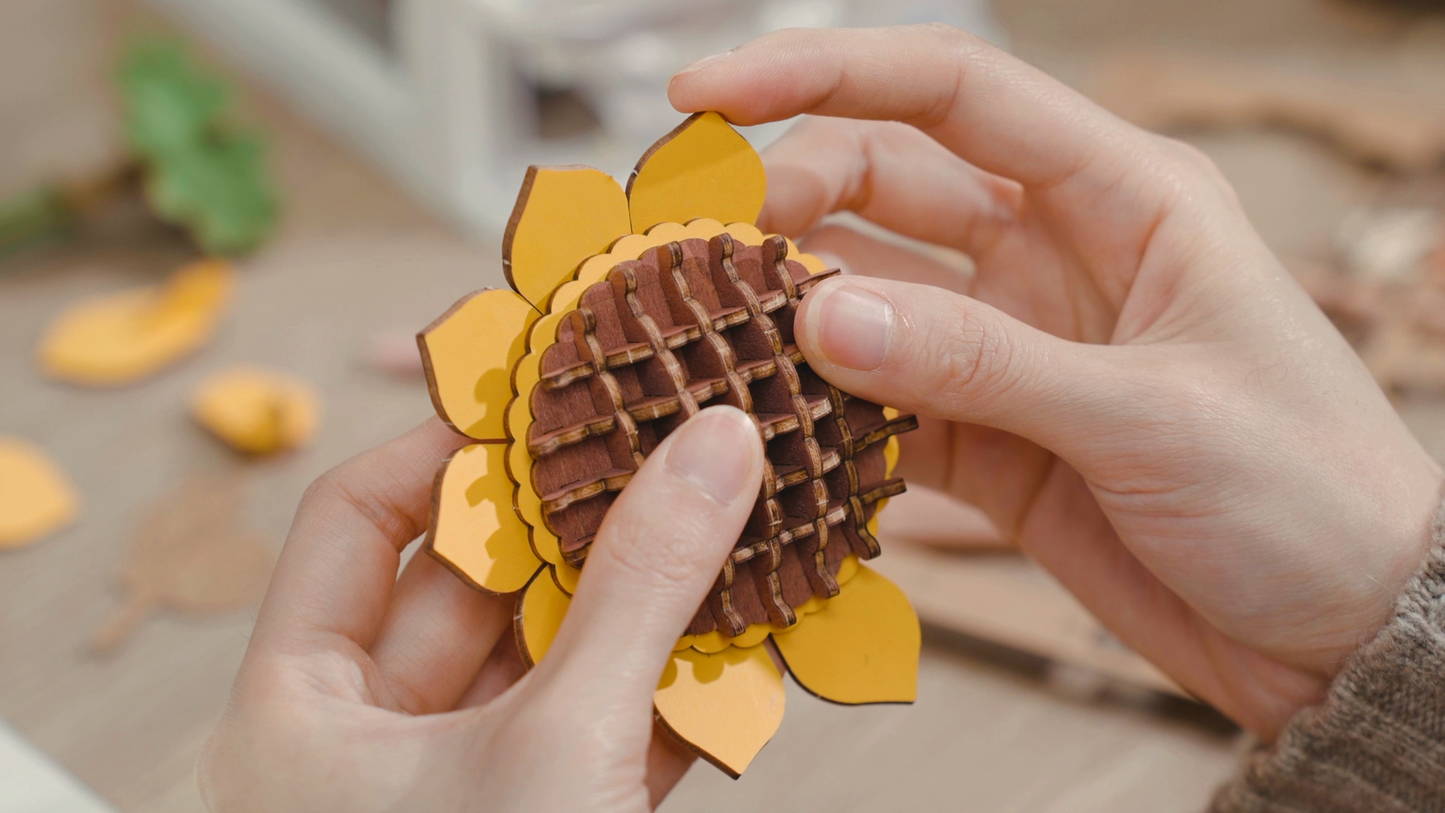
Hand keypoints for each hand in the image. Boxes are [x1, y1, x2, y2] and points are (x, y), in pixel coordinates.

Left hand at [198, 408, 763, 810]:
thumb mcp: (557, 747)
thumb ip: (639, 588)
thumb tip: (715, 442)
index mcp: (298, 711)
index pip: (361, 519)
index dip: (454, 446)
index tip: (552, 391)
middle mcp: (370, 744)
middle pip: (475, 581)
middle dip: (580, 516)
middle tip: (666, 437)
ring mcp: (466, 789)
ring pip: (556, 654)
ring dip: (644, 598)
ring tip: (725, 514)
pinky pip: (608, 728)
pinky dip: (673, 687)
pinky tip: (744, 633)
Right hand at [669, 25, 1443, 739]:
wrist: (1342, 631)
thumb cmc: (1306, 492)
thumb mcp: (1148, 412)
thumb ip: (979, 361)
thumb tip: (818, 315)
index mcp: (1123, 196)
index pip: (953, 92)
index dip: (823, 74)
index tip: (708, 93)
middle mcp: (1056, 254)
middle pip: (886, 183)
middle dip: (787, 202)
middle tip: (701, 253)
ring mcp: (1013, 346)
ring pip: (869, 296)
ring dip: (790, 312)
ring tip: (705, 337)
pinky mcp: (987, 436)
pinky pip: (879, 405)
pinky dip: (823, 415)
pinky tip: (771, 431)